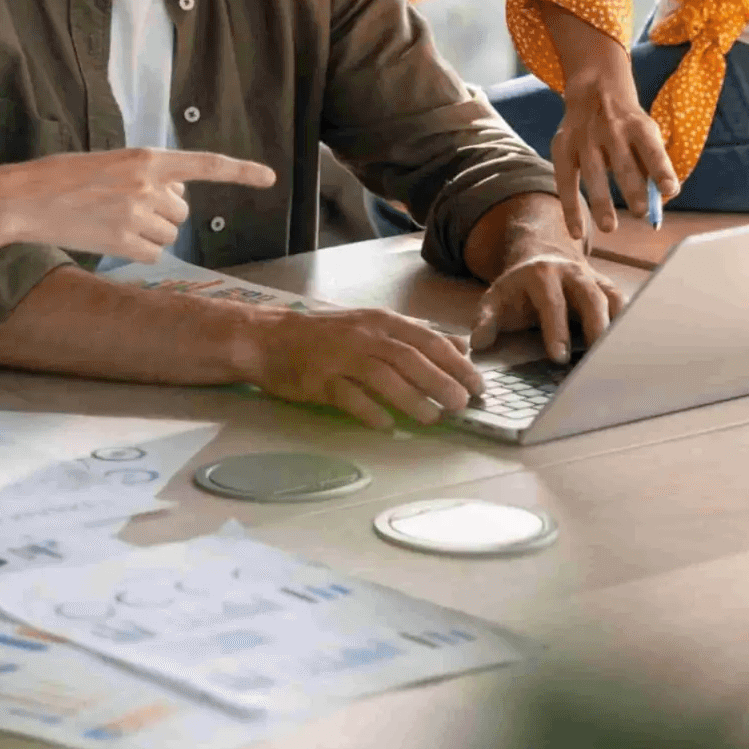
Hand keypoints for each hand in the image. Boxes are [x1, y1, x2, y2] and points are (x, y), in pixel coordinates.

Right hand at [0, 148, 275, 261]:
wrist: (25, 198)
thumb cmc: (63, 178)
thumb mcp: (111, 162)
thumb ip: (147, 175)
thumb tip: (177, 199)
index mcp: (145, 157)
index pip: (204, 164)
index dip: (240, 171)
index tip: (269, 178)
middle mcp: (147, 184)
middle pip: (182, 212)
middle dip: (164, 215)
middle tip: (127, 208)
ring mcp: (136, 214)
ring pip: (168, 235)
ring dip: (149, 234)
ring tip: (112, 220)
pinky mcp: (123, 242)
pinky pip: (152, 254)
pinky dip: (137, 251)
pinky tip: (109, 237)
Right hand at [248, 308, 484, 430]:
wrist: (270, 338)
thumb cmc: (326, 334)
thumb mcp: (373, 325)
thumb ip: (415, 336)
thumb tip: (460, 346)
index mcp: (381, 321)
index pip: (428, 340)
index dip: (456, 363)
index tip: (478, 385)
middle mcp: (364, 336)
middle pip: (410, 358)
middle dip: (441, 381)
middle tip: (463, 404)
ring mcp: (340, 357)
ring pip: (384, 377)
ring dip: (412, 399)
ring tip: (433, 419)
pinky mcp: (319, 380)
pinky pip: (349, 397)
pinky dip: (370, 411)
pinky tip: (387, 426)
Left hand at [471, 251, 627, 362]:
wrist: (541, 261)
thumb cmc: (518, 291)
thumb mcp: (495, 299)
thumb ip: (486, 320)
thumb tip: (478, 343)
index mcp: (540, 274)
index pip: (551, 303)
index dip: (556, 330)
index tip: (558, 358)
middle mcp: (572, 273)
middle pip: (591, 298)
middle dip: (595, 328)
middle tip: (598, 360)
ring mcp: (594, 279)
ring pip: (614, 300)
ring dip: (619, 327)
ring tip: (620, 357)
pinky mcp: (609, 289)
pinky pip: (625, 304)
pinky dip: (630, 324)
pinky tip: (632, 348)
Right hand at [552, 74, 680, 239]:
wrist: (595, 89)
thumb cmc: (628, 124)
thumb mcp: (646, 134)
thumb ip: (652, 165)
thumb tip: (662, 201)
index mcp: (639, 126)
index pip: (652, 150)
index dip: (661, 170)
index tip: (670, 190)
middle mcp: (611, 130)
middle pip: (623, 163)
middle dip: (632, 189)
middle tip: (642, 213)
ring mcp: (584, 138)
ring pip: (593, 173)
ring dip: (601, 202)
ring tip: (610, 227)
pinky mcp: (562, 146)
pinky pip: (565, 181)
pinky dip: (570, 208)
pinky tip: (577, 232)